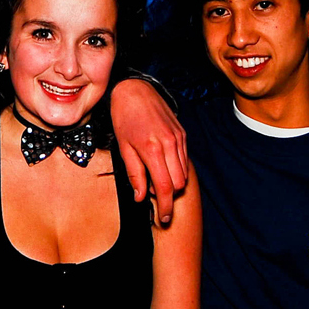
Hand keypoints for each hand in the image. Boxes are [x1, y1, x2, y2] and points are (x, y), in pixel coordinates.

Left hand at [109, 79, 187, 225]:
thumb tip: (139, 197)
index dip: (165, 206)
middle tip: (157, 202)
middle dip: (170, 197)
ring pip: (184, 173)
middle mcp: (170, 144)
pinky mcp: (183, 134)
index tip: (164, 218)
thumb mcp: (123, 148)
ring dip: (174, 184)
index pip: (164, 187)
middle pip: (178, 183)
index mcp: (153, 150)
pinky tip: (164, 169)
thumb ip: (134, 174)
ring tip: (158, 184)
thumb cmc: (124, 118)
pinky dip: (177, 170)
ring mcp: (179, 139)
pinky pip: (185, 160)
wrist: (135, 90)